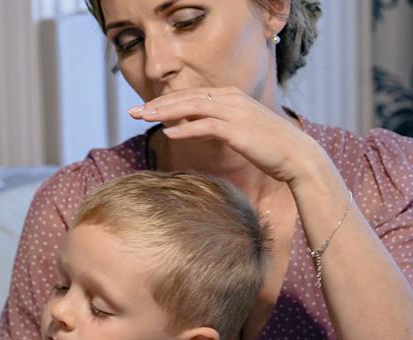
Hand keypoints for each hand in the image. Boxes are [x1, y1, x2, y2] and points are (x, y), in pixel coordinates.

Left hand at [128, 87, 324, 185]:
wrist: (297, 156)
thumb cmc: (267, 146)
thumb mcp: (237, 128)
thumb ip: (214, 122)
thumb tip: (190, 125)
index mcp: (230, 96)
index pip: (190, 95)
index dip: (165, 101)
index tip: (143, 110)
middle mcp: (232, 99)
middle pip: (186, 98)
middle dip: (157, 105)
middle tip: (133, 112)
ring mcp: (235, 113)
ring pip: (192, 108)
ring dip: (165, 113)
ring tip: (144, 119)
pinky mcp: (238, 130)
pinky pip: (206, 127)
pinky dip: (185, 130)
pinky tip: (167, 134)